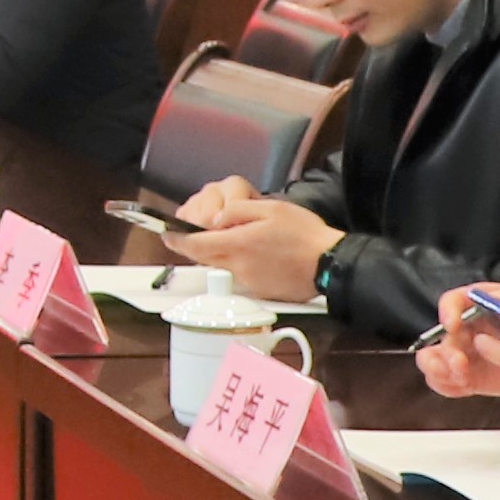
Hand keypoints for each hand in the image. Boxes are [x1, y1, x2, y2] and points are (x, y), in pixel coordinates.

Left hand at [168, 184, 337, 294]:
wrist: (331, 264)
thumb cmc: (304, 234)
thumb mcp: (271, 209)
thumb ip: (238, 212)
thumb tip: (216, 218)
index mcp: (237, 245)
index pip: (194, 245)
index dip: (176, 239)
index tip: (167, 233)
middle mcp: (237, 267)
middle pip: (204, 257)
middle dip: (198, 245)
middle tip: (202, 231)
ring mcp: (248, 282)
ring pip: (223, 266)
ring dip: (225, 253)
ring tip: (248, 238)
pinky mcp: (260, 291)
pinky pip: (242, 275)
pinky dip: (243, 263)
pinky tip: (263, 254)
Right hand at [410, 279, 499, 400]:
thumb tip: (497, 296)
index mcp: (480, 304)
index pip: (453, 302)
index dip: (447, 311)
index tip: (453, 324)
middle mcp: (468, 328)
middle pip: (441, 335)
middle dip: (445, 350)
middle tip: (461, 363)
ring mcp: (468, 354)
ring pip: (436, 360)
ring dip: (441, 369)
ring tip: (461, 377)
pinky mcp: (470, 377)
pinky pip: (446, 382)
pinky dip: (447, 385)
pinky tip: (463, 387)